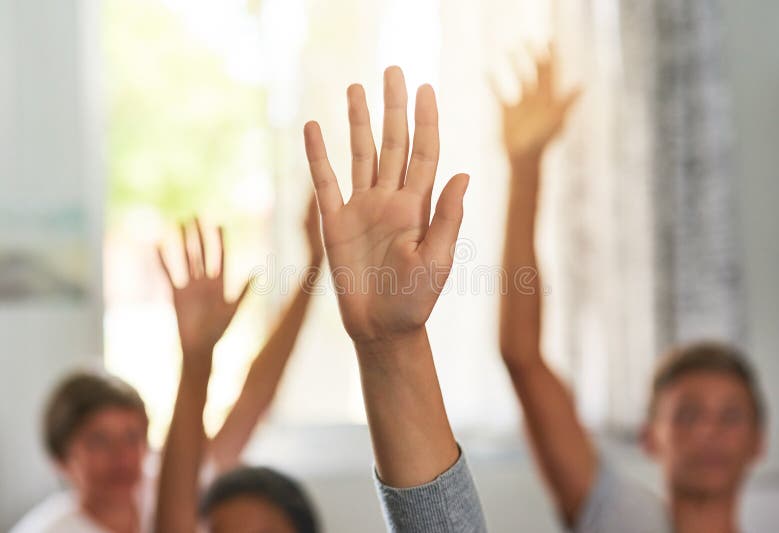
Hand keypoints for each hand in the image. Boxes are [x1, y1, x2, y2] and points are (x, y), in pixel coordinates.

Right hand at [157, 218, 247, 368]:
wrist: (200, 348)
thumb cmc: (219, 331)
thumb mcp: (234, 309)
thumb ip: (246, 291)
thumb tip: (260, 273)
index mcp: (220, 283)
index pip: (221, 256)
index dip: (220, 241)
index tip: (219, 223)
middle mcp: (205, 281)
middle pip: (202, 252)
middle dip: (199, 234)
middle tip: (196, 215)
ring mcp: (190, 286)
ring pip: (185, 258)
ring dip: (181, 242)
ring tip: (177, 223)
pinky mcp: (176, 293)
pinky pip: (168, 273)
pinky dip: (162, 260)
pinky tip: (156, 245)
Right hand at [303, 67, 468, 346]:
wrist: (381, 329)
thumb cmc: (415, 301)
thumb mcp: (437, 261)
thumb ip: (447, 218)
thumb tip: (463, 175)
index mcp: (418, 207)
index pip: (424, 152)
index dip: (425, 120)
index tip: (425, 88)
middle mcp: (390, 200)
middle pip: (393, 142)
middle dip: (393, 107)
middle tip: (392, 71)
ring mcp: (362, 209)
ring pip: (360, 154)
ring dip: (358, 122)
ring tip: (355, 88)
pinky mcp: (336, 223)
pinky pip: (325, 182)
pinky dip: (318, 156)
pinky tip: (314, 129)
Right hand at [496, 44, 580, 173]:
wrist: (524, 159)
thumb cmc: (542, 142)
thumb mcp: (556, 121)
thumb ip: (567, 102)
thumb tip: (582, 85)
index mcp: (550, 98)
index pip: (551, 72)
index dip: (552, 56)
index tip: (549, 39)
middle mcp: (537, 99)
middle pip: (536, 72)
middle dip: (533, 55)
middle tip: (527, 39)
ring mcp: (522, 105)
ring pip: (519, 79)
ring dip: (515, 64)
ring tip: (509, 49)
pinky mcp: (508, 113)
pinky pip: (500, 94)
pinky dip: (494, 83)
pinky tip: (486, 71)